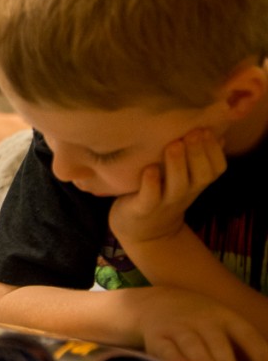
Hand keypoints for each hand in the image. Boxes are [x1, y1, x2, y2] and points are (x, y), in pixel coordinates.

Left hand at [110, 129, 225, 243]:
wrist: (143, 232)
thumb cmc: (162, 193)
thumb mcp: (183, 177)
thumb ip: (196, 158)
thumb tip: (216, 132)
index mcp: (196, 183)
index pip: (217, 168)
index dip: (215, 150)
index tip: (205, 129)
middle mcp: (184, 193)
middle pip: (202, 175)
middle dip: (198, 153)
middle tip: (192, 133)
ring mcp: (164, 202)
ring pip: (178, 185)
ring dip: (177, 164)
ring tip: (174, 145)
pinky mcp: (143, 209)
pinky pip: (150, 197)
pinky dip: (151, 184)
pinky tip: (150, 169)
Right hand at [137, 287, 267, 360]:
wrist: (155, 301)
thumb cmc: (199, 322)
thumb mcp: (223, 324)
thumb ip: (244, 349)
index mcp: (226, 318)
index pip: (247, 336)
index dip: (259, 357)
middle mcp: (202, 321)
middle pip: (217, 341)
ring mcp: (178, 327)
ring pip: (192, 344)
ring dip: (202, 359)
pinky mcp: (156, 336)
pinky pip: (165, 347)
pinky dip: (172, 357)